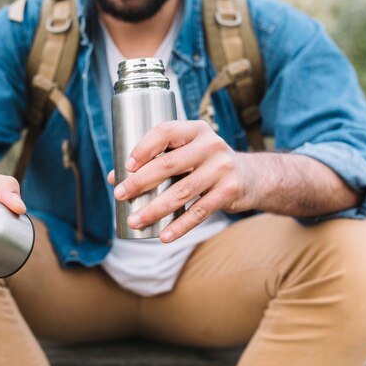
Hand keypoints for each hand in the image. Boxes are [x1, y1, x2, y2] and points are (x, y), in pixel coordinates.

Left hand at [107, 121, 254, 242]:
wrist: (250, 177)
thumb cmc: (204, 163)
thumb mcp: (186, 153)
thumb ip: (155, 160)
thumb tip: (115, 178)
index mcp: (195, 130)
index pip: (165, 132)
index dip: (143, 148)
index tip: (126, 166)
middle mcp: (211, 145)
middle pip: (169, 164)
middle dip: (140, 182)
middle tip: (120, 195)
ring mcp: (222, 168)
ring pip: (182, 192)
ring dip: (154, 209)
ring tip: (135, 220)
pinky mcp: (229, 192)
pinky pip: (199, 212)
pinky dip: (179, 226)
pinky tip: (163, 236)